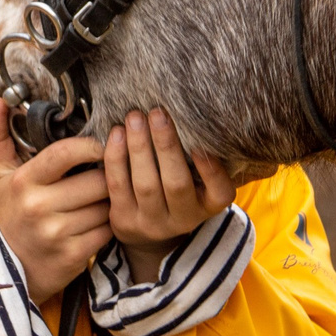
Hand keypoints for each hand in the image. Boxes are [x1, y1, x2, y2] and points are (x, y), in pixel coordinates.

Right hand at [0, 100, 112, 305]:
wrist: (9, 268)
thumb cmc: (12, 213)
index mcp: (23, 181)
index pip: (65, 153)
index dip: (90, 147)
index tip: (99, 148)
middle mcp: (38, 207)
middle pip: (96, 180)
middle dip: (106, 176)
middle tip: (105, 176)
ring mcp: (57, 233)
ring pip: (106, 205)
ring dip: (111, 201)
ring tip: (103, 199)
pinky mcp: (74, 255)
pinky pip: (108, 230)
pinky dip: (110, 224)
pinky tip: (100, 221)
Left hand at [103, 108, 236, 282]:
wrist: (147, 223)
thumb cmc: (176, 184)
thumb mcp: (197, 177)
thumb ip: (197, 154)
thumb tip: (190, 111)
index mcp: (208, 205)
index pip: (220, 193)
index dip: (212, 171)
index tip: (201, 146)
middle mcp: (183, 219)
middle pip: (176, 184)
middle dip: (166, 146)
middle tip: (157, 113)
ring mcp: (152, 223)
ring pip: (145, 185)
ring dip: (138, 147)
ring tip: (135, 117)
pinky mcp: (124, 219)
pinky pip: (118, 186)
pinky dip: (116, 158)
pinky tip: (116, 133)